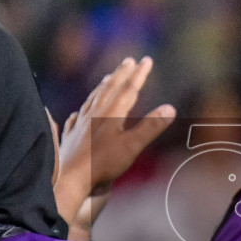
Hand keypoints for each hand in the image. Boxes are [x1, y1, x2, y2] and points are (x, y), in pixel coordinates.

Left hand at [54, 56, 175, 240]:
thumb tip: (170, 108)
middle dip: (121, 74)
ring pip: (92, 100)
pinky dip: (79, 112)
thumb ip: (150, 127)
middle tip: (129, 61)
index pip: (128, 89)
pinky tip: (77, 113)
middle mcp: (94, 114)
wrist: (71, 180)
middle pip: (109, 89)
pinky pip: (75, 120)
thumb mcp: (132, 146)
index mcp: (110, 114)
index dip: (139, 74)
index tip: (147, 60)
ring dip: (102, 87)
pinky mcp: (70, 138)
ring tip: (107, 78)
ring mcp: (80, 125)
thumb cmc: (102, 165)